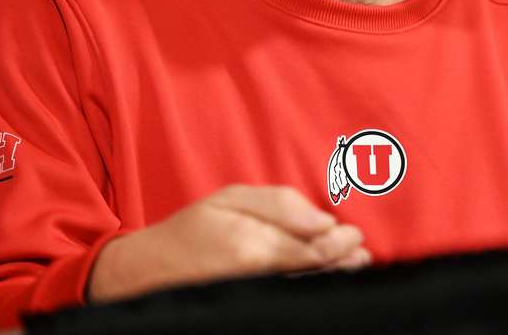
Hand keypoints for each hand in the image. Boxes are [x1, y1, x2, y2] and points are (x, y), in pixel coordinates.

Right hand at [87, 184, 369, 302]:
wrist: (145, 275)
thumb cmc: (190, 231)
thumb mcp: (229, 199)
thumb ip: (279, 204)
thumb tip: (324, 220)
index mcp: (253, 247)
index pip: (314, 250)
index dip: (340, 244)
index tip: (355, 235)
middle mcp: (257, 280)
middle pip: (316, 275)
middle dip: (343, 264)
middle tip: (362, 255)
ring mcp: (253, 298)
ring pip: (306, 292)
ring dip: (333, 280)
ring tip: (353, 268)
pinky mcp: (249, 308)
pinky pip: (288, 301)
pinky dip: (310, 291)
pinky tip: (323, 282)